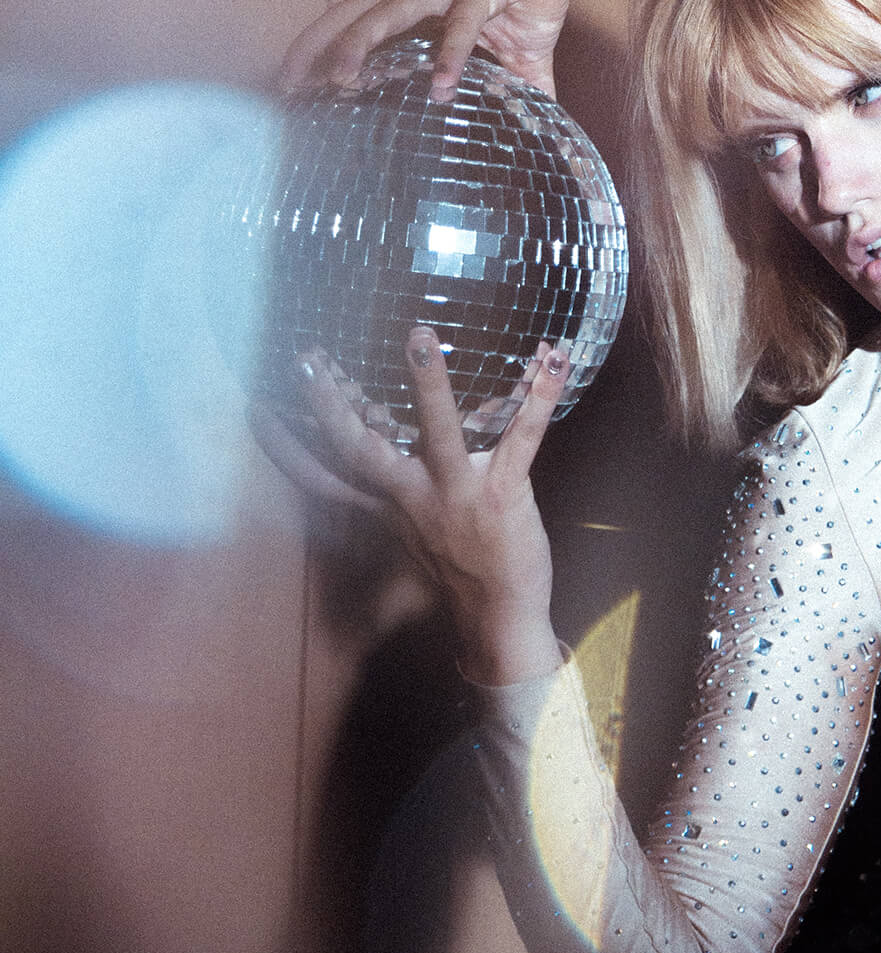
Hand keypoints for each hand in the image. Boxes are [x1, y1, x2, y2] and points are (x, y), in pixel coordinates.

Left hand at [277, 0, 627, 102]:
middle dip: (312, 48)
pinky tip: (440, 90)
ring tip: (340, 83)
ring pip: (385, 15)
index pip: (356, 25)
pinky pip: (459, 26)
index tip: (294, 86)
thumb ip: (524, 93)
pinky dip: (447, 57)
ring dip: (358, 46)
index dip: (321, 51)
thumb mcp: (523, 52)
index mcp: (418, 3)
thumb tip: (542, 137)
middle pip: (349, 16)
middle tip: (284, 87)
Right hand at [279, 329, 571, 685]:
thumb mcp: (422, 523)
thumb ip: (411, 478)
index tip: (255, 409)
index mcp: (389, 503)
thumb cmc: (464, 563)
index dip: (286, 445)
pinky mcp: (502, 494)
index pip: (324, 473)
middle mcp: (412, 496)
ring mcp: (455, 494)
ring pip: (437, 432)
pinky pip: (520, 438)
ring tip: (420, 335)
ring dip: (429, 383)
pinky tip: (553, 360)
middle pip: (358, 446)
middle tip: (305, 359)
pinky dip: (540, 396)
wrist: (500, 616)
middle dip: (329, 403)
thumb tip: (415, 431)